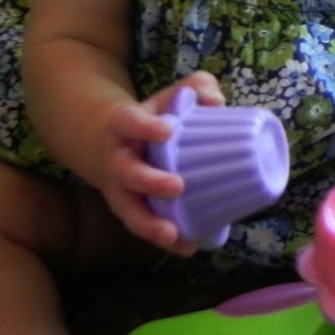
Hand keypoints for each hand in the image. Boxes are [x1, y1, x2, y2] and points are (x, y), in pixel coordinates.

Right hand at [97, 70, 224, 255]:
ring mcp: (121, 188)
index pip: (128, 122)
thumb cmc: (157, 116)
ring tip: (173, 234)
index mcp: (125, 125)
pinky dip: (167, 240)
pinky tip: (188, 247)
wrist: (117, 143)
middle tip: (177, 186)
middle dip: (148, 181)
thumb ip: (197, 87)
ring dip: (148, 223)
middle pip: (125, 172)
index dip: (144, 127)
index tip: (167, 131)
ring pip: (127, 208)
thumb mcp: (173, 95)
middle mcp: (117, 158)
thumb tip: (217, 103)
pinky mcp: (132, 209)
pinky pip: (145, 227)